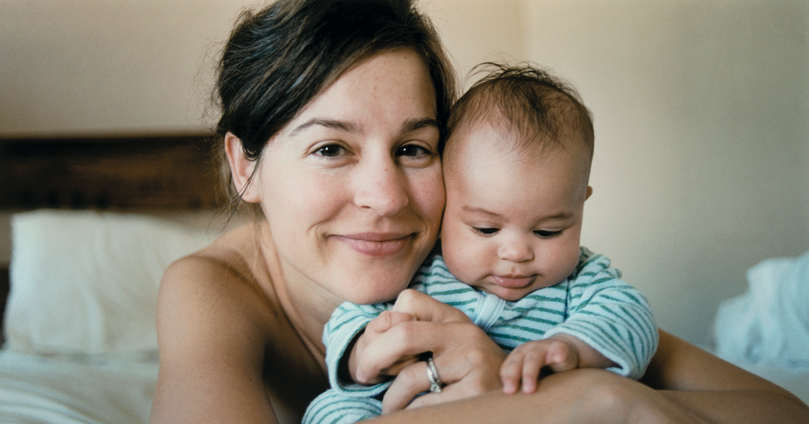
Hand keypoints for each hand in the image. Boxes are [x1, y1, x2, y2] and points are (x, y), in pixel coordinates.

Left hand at [352, 290, 505, 412]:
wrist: (515, 396)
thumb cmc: (466, 372)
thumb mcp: (444, 345)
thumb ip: (412, 336)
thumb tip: (370, 343)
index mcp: (453, 317)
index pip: (408, 300)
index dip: (382, 324)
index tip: (376, 349)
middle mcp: (464, 333)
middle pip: (403, 334)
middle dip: (372, 356)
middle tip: (363, 375)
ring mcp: (473, 361)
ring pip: (411, 377)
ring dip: (391, 399)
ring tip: (392, 407)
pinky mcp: (476, 391)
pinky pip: (425, 403)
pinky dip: (411, 412)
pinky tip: (414, 413)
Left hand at [500, 337, 579, 393]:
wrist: (565, 350)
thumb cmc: (544, 367)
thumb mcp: (529, 374)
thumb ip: (519, 384)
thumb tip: (510, 404)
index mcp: (518, 355)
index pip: (507, 366)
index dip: (506, 378)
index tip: (506, 393)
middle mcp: (528, 349)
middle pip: (518, 361)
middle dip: (513, 376)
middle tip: (510, 391)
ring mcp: (544, 347)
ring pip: (534, 358)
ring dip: (530, 373)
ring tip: (530, 389)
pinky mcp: (560, 347)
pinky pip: (559, 350)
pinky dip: (558, 354)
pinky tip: (559, 359)